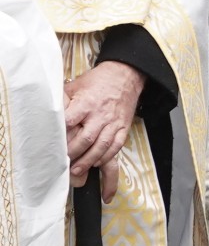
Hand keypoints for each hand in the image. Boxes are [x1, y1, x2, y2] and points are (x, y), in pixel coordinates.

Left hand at [63, 59, 141, 191]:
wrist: (125, 75)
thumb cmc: (99, 81)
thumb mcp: (75, 85)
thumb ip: (63, 100)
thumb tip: (47, 111)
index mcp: (86, 103)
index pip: (70, 121)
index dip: (61, 134)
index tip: (53, 143)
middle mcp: (100, 115)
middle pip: (86, 138)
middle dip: (74, 152)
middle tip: (63, 162)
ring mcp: (113, 122)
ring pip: (102, 145)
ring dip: (89, 160)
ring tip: (78, 170)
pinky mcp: (123, 127)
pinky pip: (117, 145)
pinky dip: (107, 156)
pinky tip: (98, 162)